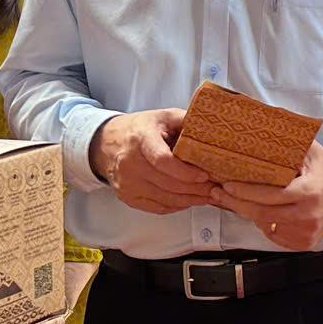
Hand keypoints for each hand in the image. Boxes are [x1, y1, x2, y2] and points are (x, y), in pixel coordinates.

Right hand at [91, 109, 219, 214]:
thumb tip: (214, 129)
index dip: (186, 172)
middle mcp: (129, 162)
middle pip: (167, 183)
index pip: (163, 160)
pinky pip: (156, 207)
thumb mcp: (164, 116)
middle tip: (215, 188)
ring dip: (190, 200)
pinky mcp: (127, 196)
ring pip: (164, 198)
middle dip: (195, 189)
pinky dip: (176, 206)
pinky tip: (189, 200)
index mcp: (140, 138)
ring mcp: (126, 182)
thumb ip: (187, 121)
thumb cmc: (141, 128)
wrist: (107, 143)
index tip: (205, 175)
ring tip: (207, 196)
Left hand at [214, 143, 322, 251]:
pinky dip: (266, 225)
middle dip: (237, 204)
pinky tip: (260, 213)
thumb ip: (288, 145)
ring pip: (267, 226)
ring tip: (233, 201)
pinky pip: (276, 236)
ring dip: (249, 214)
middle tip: (218, 195)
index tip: (226, 185)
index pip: (269, 195)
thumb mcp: (312, 153)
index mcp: (307, 193)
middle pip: (262, 214)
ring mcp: (306, 232)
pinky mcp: (305, 243)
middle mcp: (307, 216)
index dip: (245, 192)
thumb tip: (260, 128)